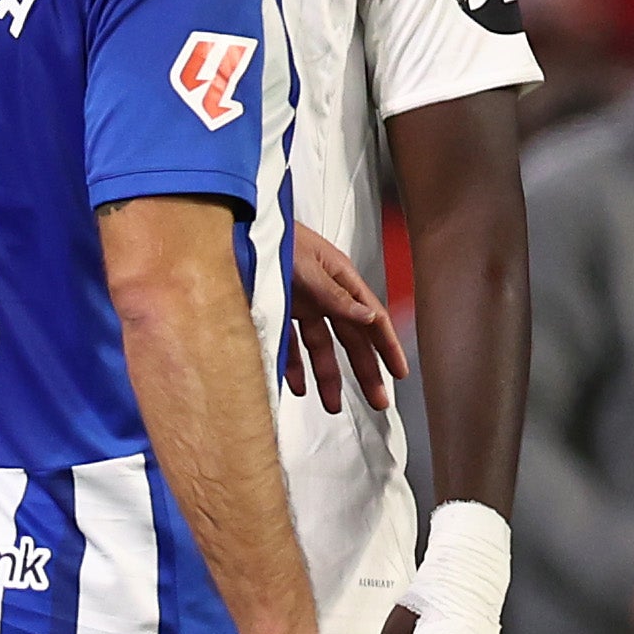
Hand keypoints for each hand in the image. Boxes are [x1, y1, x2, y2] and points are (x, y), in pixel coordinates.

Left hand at [281, 226, 404, 416]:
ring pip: (320, 346)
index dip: (387, 347)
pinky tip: (297, 387)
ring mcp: (302, 303)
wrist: (233, 227)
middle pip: (351, 338)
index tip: (399, 374)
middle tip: (378, 402)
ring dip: (327, 376)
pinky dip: (293, 365)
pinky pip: (289, 343)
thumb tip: (370, 320)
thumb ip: (334, 296)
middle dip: (365, 371)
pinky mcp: (277, 309)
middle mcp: (325, 294)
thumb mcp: (306, 267)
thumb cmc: (273, 238)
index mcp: (341, 279)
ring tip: (331, 407)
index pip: (372, 319)